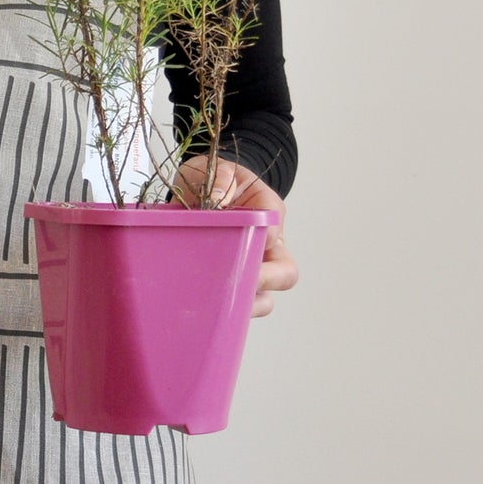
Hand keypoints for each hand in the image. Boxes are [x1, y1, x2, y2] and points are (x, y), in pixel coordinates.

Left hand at [173, 155, 298, 319]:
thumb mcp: (217, 169)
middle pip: (284, 274)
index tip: (249, 245)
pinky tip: (200, 314)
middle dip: (264, 283)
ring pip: (262, 299)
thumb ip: (221, 178)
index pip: (277, 232)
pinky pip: (234, 307)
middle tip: (236, 284)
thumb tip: (219, 200)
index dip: (267, 242)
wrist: (198, 192)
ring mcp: (249, 269)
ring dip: (245, 306)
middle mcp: (266, 248)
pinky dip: (222, 313)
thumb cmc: (213, 180)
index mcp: (268, 216)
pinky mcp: (228, 284)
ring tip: (220, 308)